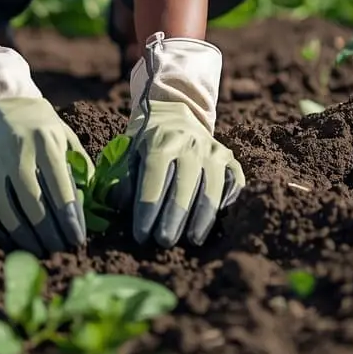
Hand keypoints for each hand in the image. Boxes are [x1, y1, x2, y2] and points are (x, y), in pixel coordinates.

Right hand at [0, 46, 90, 255]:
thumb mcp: (62, 132)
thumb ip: (79, 161)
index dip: (69, 219)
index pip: (60, 188)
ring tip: (38, 250)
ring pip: (7, 211)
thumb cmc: (36, 123)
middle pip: (34, 205)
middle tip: (59, 251)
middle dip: (49, 234)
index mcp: (45, 140)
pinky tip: (10, 239)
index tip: (77, 241)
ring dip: (24, 238)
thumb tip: (92, 196)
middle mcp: (16, 150)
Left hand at [115, 33, 243, 246]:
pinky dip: (227, 201)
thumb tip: (118, 204)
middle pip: (184, 187)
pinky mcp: (229, 157)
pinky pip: (234, 181)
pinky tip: (217, 218)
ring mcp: (213, 150)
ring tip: (192, 239)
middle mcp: (190, 143)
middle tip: (163, 242)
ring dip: (202, 217)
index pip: (155, 179)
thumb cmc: (147, 138)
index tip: (140, 235)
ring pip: (212, 188)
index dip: (147, 209)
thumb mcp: (129, 149)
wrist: (174, 111)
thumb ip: (124, 176)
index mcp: (160, 140)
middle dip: (173, 218)